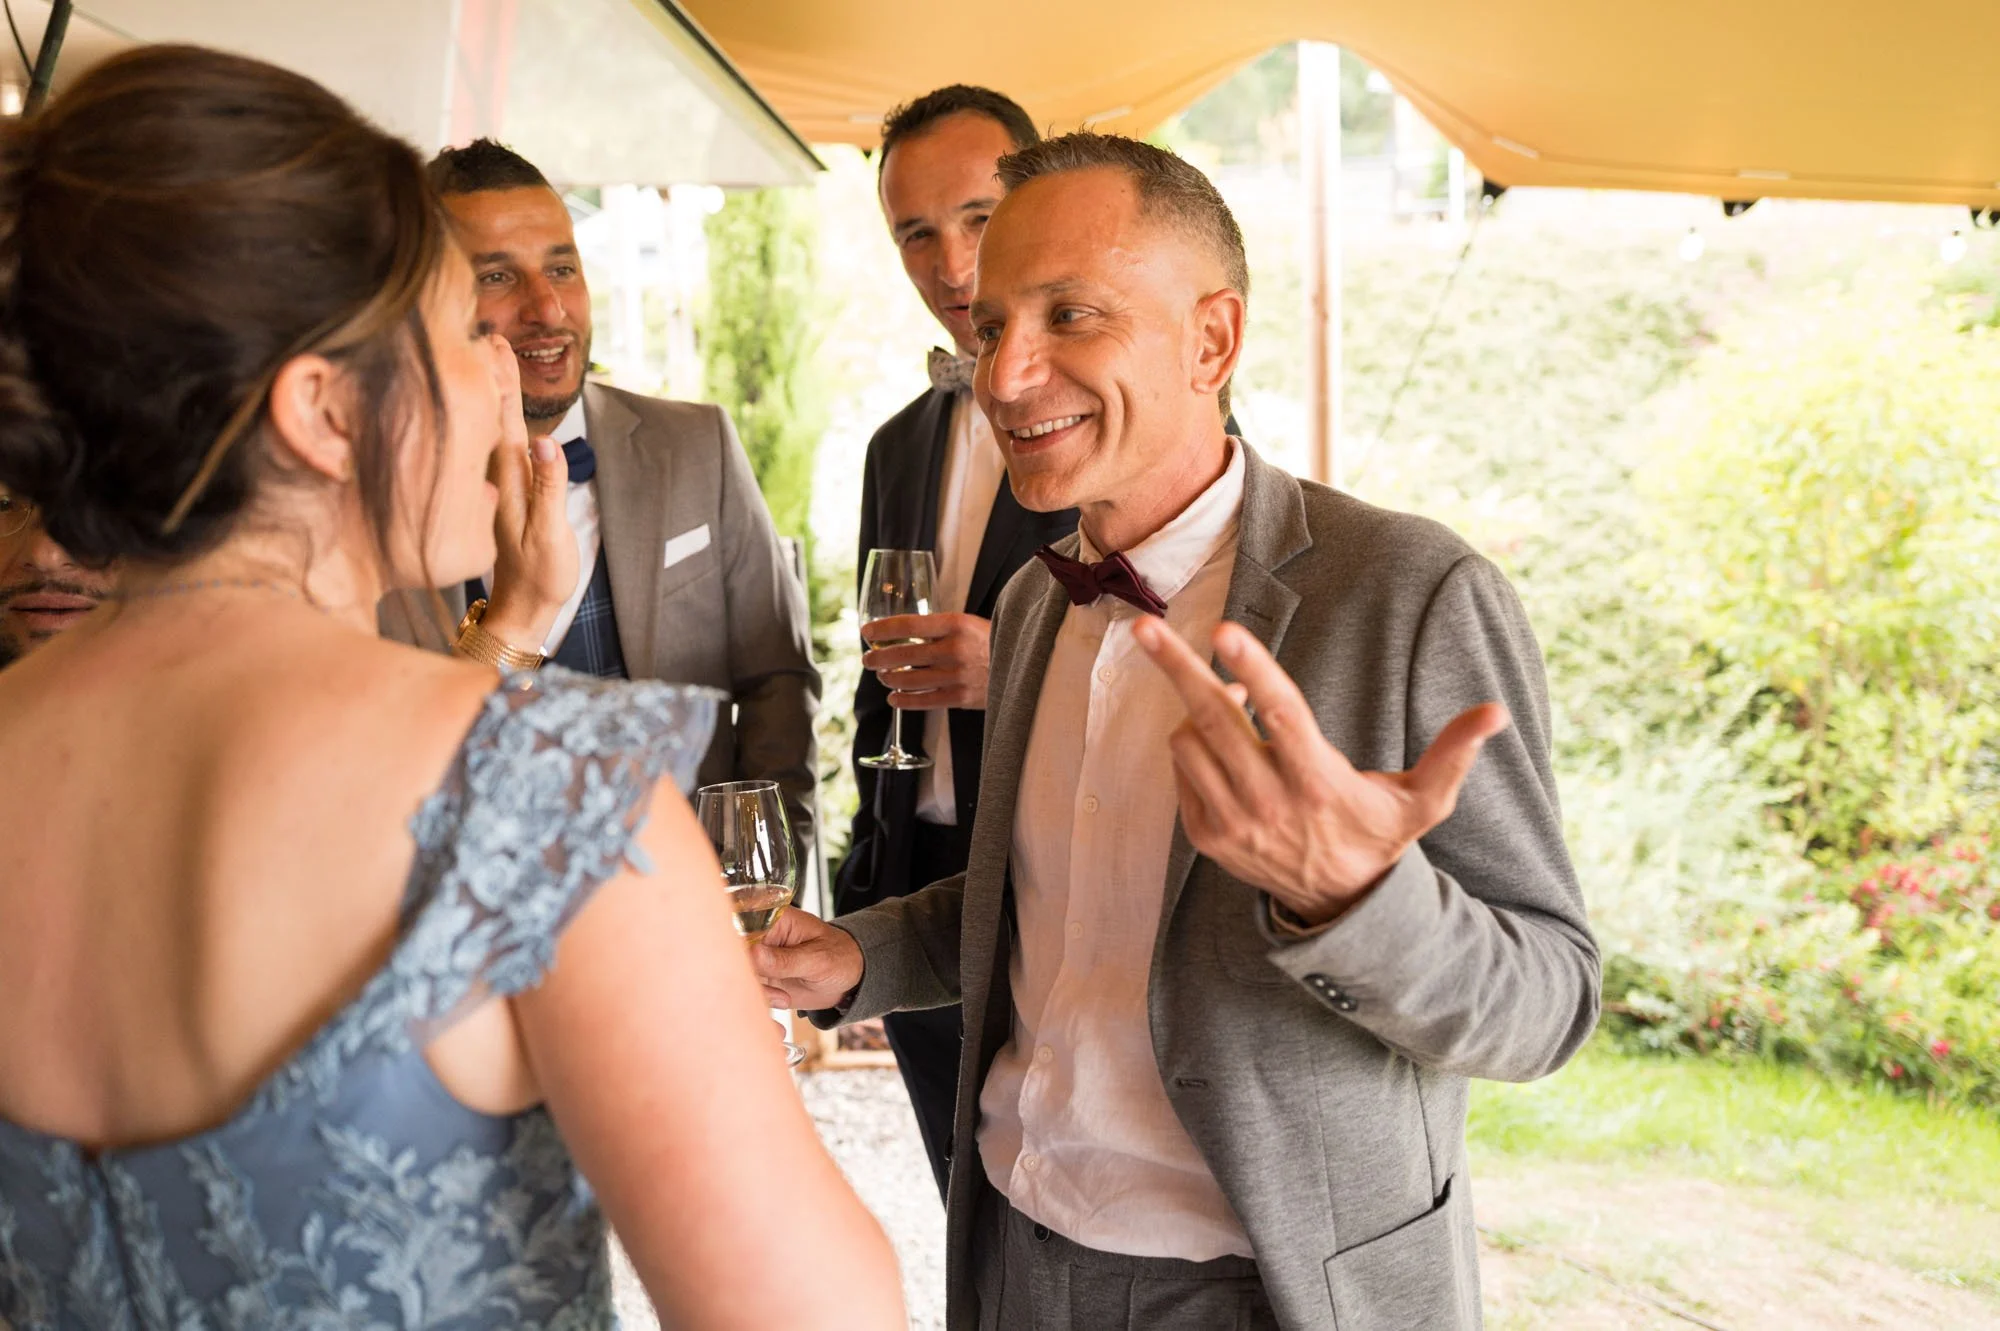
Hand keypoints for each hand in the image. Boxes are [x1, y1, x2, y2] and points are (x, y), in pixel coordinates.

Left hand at [482, 336, 576, 648]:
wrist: (523, 609)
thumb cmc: (540, 575)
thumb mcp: (550, 534)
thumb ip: (548, 487)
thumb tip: (544, 442)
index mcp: (509, 480)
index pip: (502, 419)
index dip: (501, 381)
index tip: (495, 343)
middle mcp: (499, 479)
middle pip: (495, 415)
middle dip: (494, 376)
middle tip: (490, 336)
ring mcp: (500, 488)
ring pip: (492, 429)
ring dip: (493, 394)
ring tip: (490, 362)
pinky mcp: (505, 498)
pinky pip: (497, 448)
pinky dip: (497, 422)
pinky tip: (495, 416)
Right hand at [747, 908, 864, 1010]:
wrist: (850, 978)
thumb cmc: (840, 956)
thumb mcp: (818, 959)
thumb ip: (786, 959)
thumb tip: (754, 954)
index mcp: (774, 921)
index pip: (742, 929)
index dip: (738, 949)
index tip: (747, 967)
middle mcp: (761, 940)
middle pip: (735, 957)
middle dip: (745, 978)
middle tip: (768, 990)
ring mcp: (759, 962)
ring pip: (740, 979)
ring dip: (757, 995)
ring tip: (783, 999)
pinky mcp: (762, 982)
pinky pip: (751, 995)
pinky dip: (761, 1008)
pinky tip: (780, 1010)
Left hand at [861, 613, 991, 709]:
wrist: (1025, 664)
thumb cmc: (991, 641)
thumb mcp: (968, 624)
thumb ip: (938, 628)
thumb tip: (899, 632)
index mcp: (956, 624)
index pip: (908, 625)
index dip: (882, 629)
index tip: (866, 632)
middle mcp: (955, 649)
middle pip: (903, 655)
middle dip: (878, 658)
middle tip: (868, 659)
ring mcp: (958, 676)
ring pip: (909, 680)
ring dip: (888, 679)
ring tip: (882, 677)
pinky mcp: (961, 698)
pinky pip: (924, 701)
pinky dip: (903, 701)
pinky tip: (894, 698)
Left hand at [1135, 617, 1509, 926]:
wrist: (1340, 909)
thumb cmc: (1381, 838)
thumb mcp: (1425, 802)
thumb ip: (1454, 753)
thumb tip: (1496, 712)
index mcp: (1320, 783)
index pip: (1282, 716)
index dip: (1255, 670)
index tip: (1226, 633)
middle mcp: (1270, 802)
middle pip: (1214, 719)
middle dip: (1178, 668)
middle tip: (1146, 628)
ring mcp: (1232, 822)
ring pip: (1190, 742)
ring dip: (1198, 713)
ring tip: (1233, 707)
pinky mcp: (1207, 837)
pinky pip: (1182, 771)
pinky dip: (1193, 750)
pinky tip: (1222, 749)